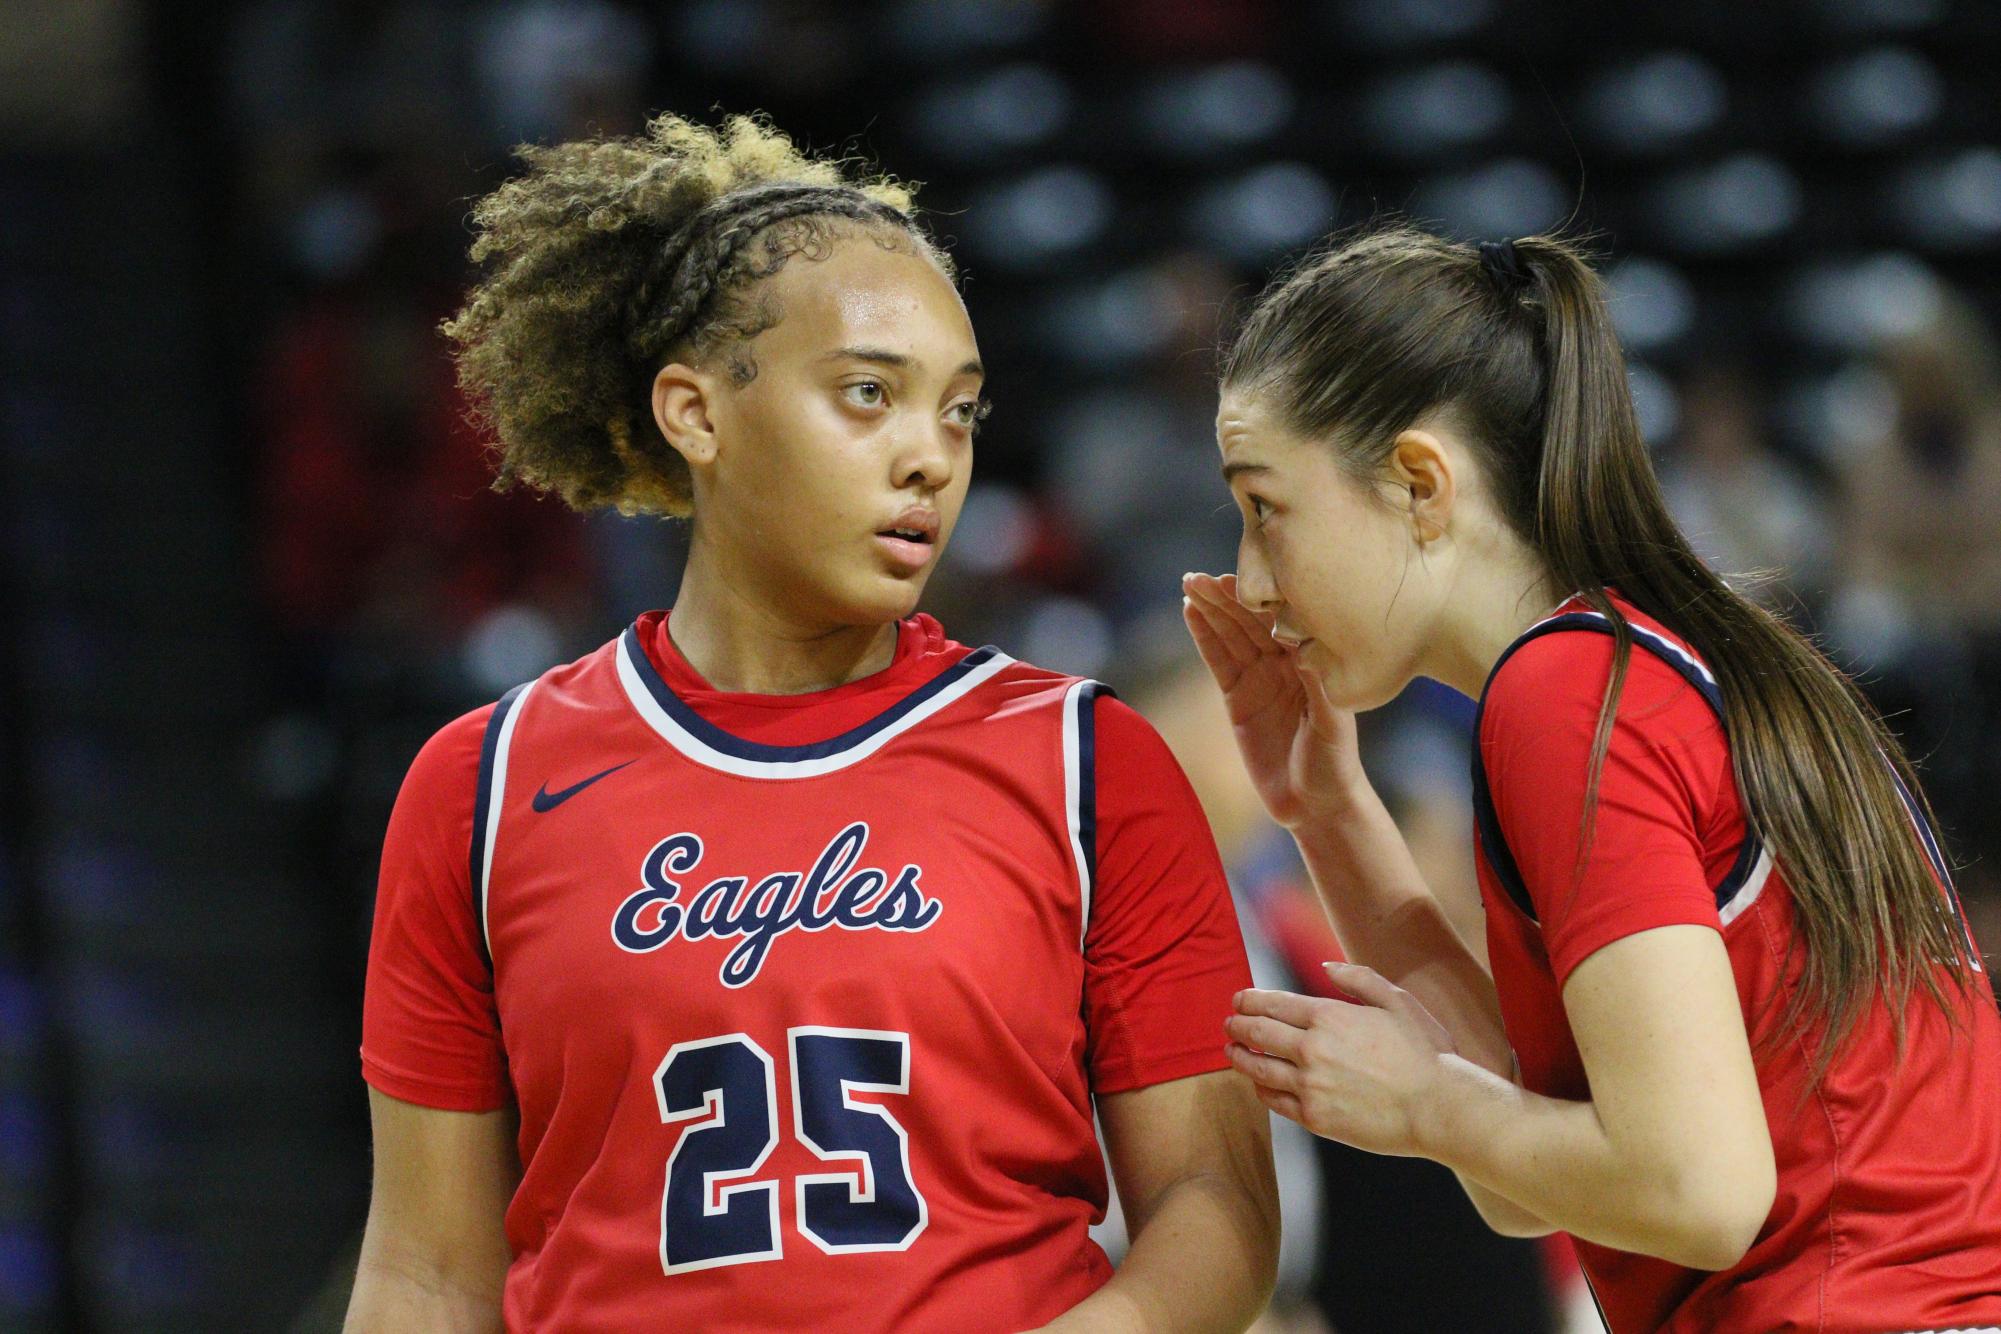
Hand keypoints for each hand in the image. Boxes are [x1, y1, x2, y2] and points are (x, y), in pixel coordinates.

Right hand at [1181, 572, 1368, 828]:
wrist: (1314, 802)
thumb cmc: (1334, 763)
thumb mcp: (1333, 726)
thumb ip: (1320, 688)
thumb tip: (1306, 649)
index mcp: (1312, 661)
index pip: (1281, 621)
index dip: (1257, 601)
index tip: (1236, 580)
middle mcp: (1285, 663)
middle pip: (1251, 622)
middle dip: (1226, 599)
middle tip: (1200, 577)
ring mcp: (1260, 678)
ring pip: (1232, 636)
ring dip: (1211, 610)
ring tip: (1190, 585)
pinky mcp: (1238, 698)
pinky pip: (1218, 661)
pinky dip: (1205, 637)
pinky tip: (1191, 613)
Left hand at [1224, 963, 1457, 1157]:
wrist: (1438, 1106)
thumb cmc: (1424, 1053)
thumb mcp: (1397, 1001)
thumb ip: (1358, 979)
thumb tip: (1326, 967)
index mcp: (1328, 1017)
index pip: (1272, 1003)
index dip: (1249, 1000)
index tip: (1239, 1000)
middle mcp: (1312, 1049)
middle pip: (1258, 1033)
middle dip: (1237, 1025)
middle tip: (1229, 1024)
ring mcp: (1310, 1086)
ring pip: (1259, 1068)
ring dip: (1240, 1056)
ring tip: (1232, 1050)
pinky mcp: (1315, 1118)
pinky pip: (1275, 1101)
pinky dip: (1261, 1089)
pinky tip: (1259, 1084)